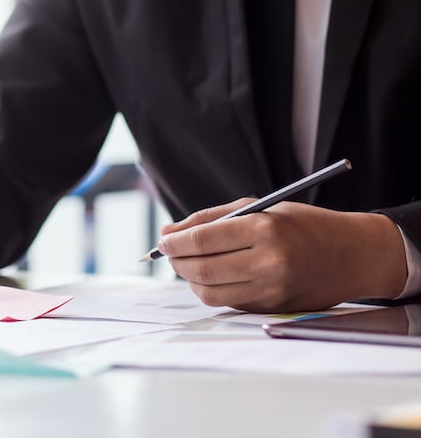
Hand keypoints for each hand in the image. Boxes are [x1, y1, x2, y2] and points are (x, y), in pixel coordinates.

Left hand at [157, 199, 407, 311]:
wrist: (354, 255)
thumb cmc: (302, 224)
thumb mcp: (259, 208)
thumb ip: (210, 219)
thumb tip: (168, 233)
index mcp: (265, 230)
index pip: (203, 240)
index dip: (175, 242)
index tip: (163, 240)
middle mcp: (269, 262)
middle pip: (202, 270)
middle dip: (177, 262)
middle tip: (170, 253)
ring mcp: (272, 290)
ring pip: (210, 292)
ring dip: (191, 279)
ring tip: (190, 264)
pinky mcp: (274, 308)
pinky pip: (229, 303)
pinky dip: (212, 289)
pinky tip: (214, 275)